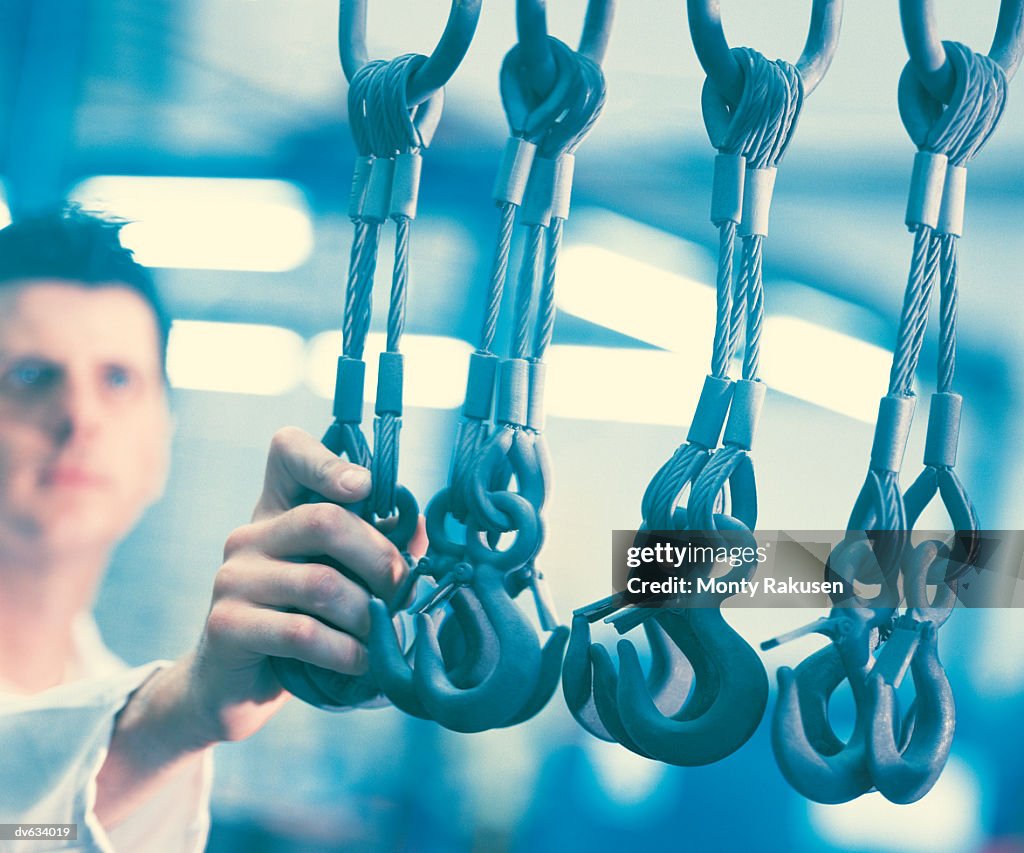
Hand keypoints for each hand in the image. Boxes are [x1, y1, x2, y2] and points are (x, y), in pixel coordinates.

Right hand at [188, 425, 419, 741]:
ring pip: (320, 584)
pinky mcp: (226, 624)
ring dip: (368, 615)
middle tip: (404, 592)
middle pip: (324, 521)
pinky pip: (301, 632)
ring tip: (388, 635)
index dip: (329, 460)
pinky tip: (363, 661)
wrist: (238, 686)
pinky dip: (345, 651)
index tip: (365, 487)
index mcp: (278, 510)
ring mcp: (233, 577)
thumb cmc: (303, 622)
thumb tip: (421, 526)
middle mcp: (250, 534)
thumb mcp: (339, 577)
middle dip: (379, 558)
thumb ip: (375, 547)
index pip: (287, 450)